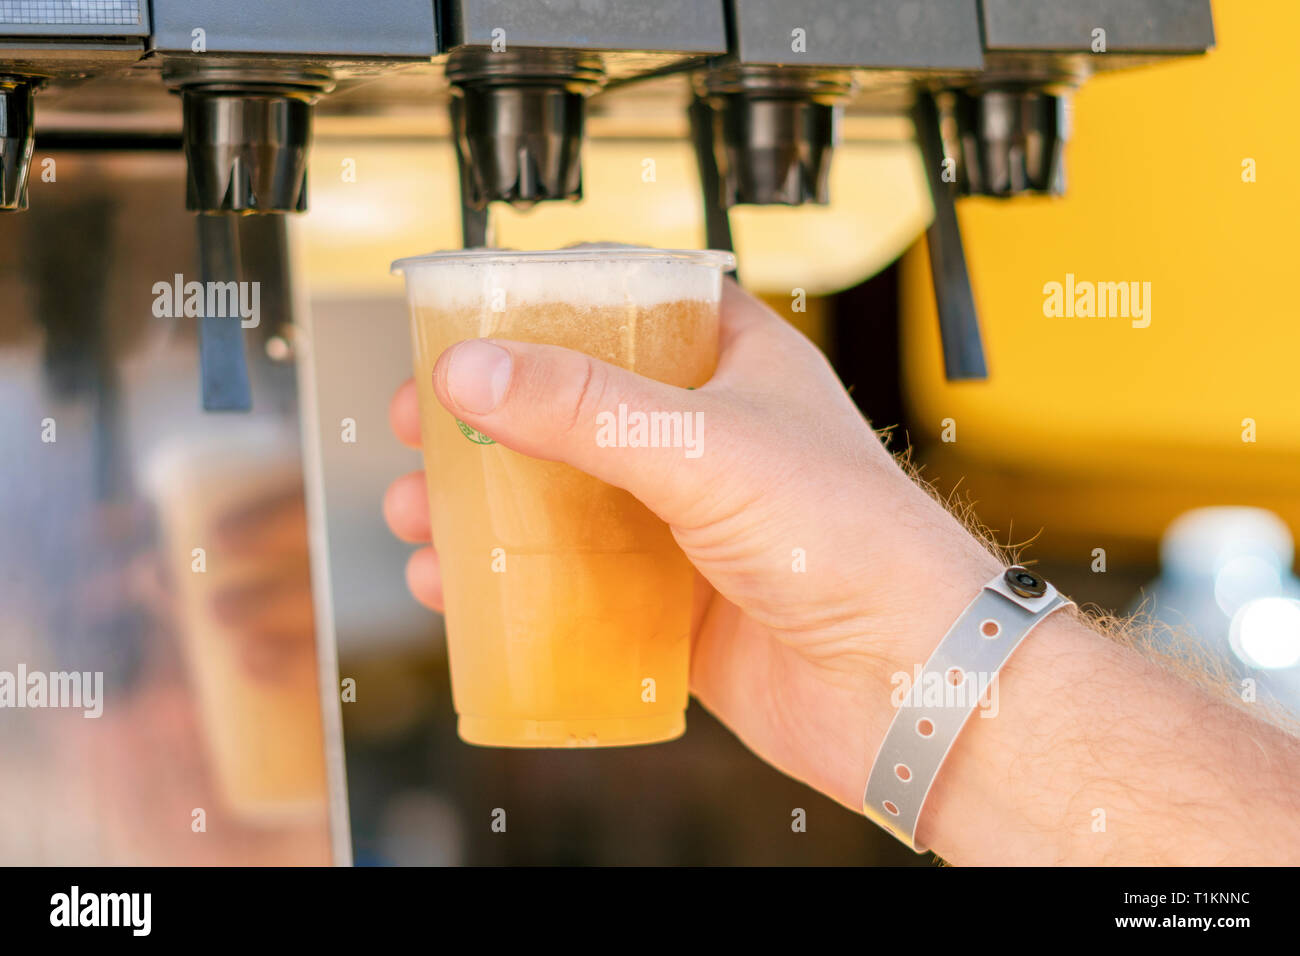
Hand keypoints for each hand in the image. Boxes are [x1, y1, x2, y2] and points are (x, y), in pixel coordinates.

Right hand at [384, 280, 1000, 811]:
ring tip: (419, 514)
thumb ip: (583, 405)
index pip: (631, 306)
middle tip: (422, 425)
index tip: (472, 318)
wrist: (911, 683)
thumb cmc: (855, 543)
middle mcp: (711, 440)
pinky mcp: (677, 602)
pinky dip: (516, 585)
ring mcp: (690, 525)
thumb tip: (472, 369)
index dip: (548, 306)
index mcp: (737, 366)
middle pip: (577, 409)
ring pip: (567, 501)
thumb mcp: (705, 446)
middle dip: (491, 419)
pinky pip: (578, 584)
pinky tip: (462, 590)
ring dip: (486, 507)